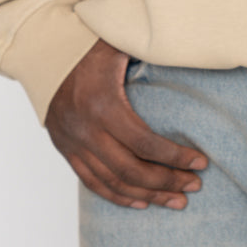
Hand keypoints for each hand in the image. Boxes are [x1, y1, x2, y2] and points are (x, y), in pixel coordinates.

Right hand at [45, 38, 207, 209]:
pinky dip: (117, 196)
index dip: (175, 157)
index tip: (200, 162)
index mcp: (104, 104)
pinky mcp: (67, 149)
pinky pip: (92, 182)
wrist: (45, 53)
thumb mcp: (120, 44)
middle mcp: (88, 130)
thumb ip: (148, 54)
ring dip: (148, 195)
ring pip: (114, 182)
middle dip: (167, 181)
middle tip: (194, 186)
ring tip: (175, 200)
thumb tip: (183, 53)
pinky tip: (141, 202)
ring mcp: (75, 143)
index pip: (145, 144)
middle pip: (132, 170)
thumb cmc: (88, 45)